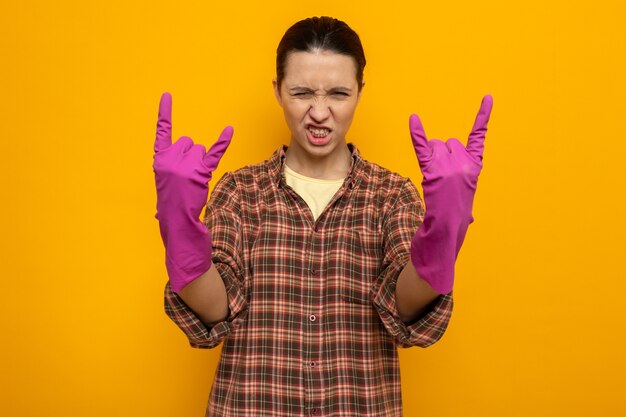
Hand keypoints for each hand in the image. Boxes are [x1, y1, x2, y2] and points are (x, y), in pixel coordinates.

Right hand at [153, 92, 232, 291]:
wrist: (177, 221)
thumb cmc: (171, 202)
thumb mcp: (165, 180)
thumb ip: (171, 165)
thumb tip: (187, 158)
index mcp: (159, 159)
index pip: (162, 131)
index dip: (165, 113)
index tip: (167, 95)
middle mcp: (170, 158)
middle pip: (190, 142)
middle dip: (192, 156)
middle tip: (187, 177)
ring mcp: (185, 165)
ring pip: (201, 150)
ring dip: (202, 163)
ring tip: (194, 181)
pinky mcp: (200, 172)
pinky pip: (214, 152)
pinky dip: (223, 141)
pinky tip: (229, 130)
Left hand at [408, 95, 492, 293]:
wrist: (448, 226)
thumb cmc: (457, 212)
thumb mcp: (466, 192)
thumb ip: (463, 178)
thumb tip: (459, 191)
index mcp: (475, 165)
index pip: (478, 136)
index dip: (483, 116)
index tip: (487, 97)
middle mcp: (463, 161)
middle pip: (448, 142)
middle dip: (443, 155)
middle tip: (443, 178)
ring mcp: (447, 165)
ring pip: (434, 146)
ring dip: (432, 159)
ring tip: (435, 180)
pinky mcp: (430, 170)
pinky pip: (422, 146)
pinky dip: (416, 133)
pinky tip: (414, 118)